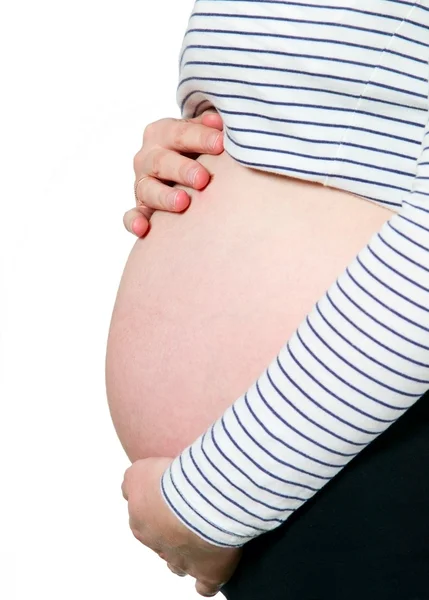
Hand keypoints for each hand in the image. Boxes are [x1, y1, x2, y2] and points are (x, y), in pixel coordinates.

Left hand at [121, 457, 241, 596]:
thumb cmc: (172, 482)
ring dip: (187, 554)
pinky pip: (205, 585)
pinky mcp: (207, 573)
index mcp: (140, 520)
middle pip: (160, 541)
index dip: (158, 508)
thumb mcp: (140, 470)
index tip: (172, 496)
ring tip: (201, 540)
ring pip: (178, 564)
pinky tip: (214, 569)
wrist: (200, 498)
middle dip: (171, 531)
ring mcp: (181, 561)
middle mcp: (157, 543)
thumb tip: (131, 481)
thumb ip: (132, 477)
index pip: (143, 518)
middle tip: (188, 512)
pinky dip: (208, 580)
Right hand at [125, 110, 223, 236]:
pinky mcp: (141, 207)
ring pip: (147, 189)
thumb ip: (209, 126)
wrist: (180, 166)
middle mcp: (148, 157)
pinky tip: (142, 228)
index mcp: (161, 133)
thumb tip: (219, 122)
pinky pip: (133, 215)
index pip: (179, 133)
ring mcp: (142, 183)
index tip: (221, 144)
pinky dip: (134, 221)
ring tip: (184, 202)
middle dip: (183, 170)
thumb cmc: (196, 148)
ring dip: (164, 197)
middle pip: (162, 162)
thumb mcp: (200, 131)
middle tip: (202, 179)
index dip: (200, 137)